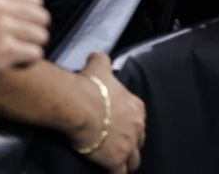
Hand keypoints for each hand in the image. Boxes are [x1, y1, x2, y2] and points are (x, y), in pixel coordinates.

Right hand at [0, 0, 50, 90]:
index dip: (29, 17)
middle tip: (14, 41)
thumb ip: (5, 4)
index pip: (36, 2)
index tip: (13, 26)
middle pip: (42, 17)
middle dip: (33, 32)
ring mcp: (0, 28)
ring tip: (11, 51)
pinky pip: (36, 53)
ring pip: (42, 36)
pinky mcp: (5, 50)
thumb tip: (39, 3)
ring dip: (30, 46)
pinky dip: (28, 61)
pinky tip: (11, 61)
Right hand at [71, 53, 145, 172]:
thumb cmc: (89, 86)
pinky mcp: (116, 160)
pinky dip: (117, 173)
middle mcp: (137, 126)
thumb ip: (101, 60)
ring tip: (119, 163)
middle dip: (132, 143)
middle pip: (140, 140)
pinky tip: (110, 173)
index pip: (139, 119)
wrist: (78, 105)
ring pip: (134, 160)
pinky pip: (121, 173)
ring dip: (127, 161)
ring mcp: (128, 145)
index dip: (131, 124)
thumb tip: (96, 56)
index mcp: (136, 107)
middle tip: (120, 146)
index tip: (122, 126)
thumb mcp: (99, 65)